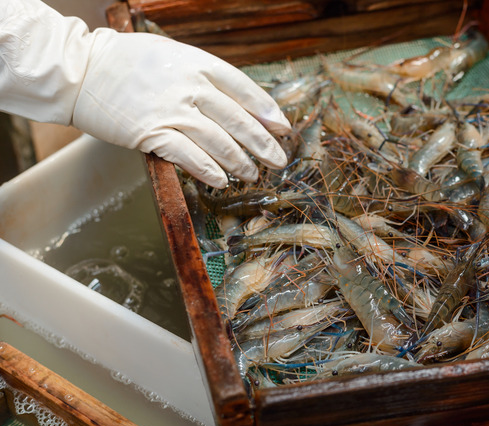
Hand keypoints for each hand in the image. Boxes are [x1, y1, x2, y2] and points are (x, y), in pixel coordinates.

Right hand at [73, 30, 290, 187]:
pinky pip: (189, 156)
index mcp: (198, 64)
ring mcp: (171, 111)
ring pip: (219, 142)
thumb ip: (204, 75)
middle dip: (263, 144)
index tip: (283, 128)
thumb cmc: (127, 62)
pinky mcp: (151, 133)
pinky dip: (209, 171)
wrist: (79, 69)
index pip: (244, 89)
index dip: (267, 111)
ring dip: (240, 163)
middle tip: (278, 160)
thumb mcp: (173, 55)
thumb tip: (238, 103)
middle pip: (239, 121)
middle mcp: (190, 87)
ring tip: (252, 174)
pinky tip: (221, 181)